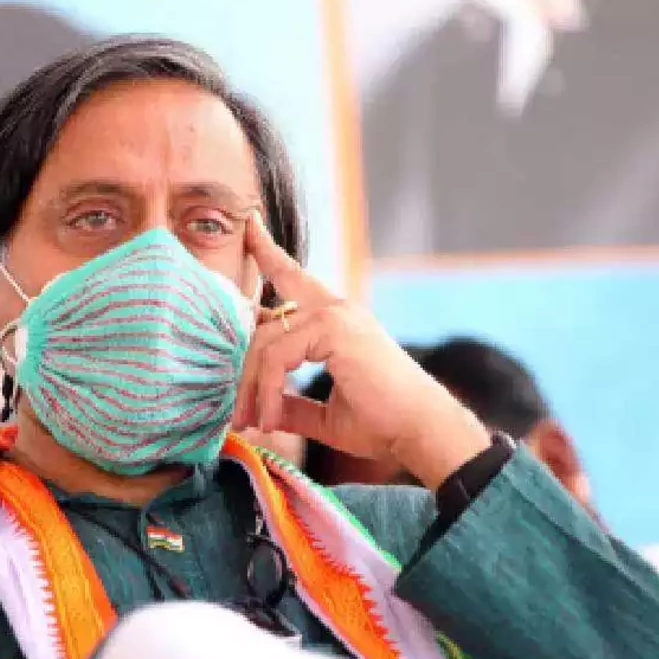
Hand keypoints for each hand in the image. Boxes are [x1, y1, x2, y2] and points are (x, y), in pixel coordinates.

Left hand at [231, 212, 489, 488]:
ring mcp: (334, 314)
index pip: (292, 276)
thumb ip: (292, 404)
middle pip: (263, 324)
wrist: (419, 432)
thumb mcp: (324, 414)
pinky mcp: (333, 328)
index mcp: (335, 320)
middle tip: (239, 417)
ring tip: (254, 423)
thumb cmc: (382, 423)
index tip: (249, 225)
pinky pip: (277, 355)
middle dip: (244, 372)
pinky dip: (267, 390)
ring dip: (252, 389)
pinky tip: (271, 419)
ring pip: (265, 342)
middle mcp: (335, 309)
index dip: (268, 251)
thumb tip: (261, 409)